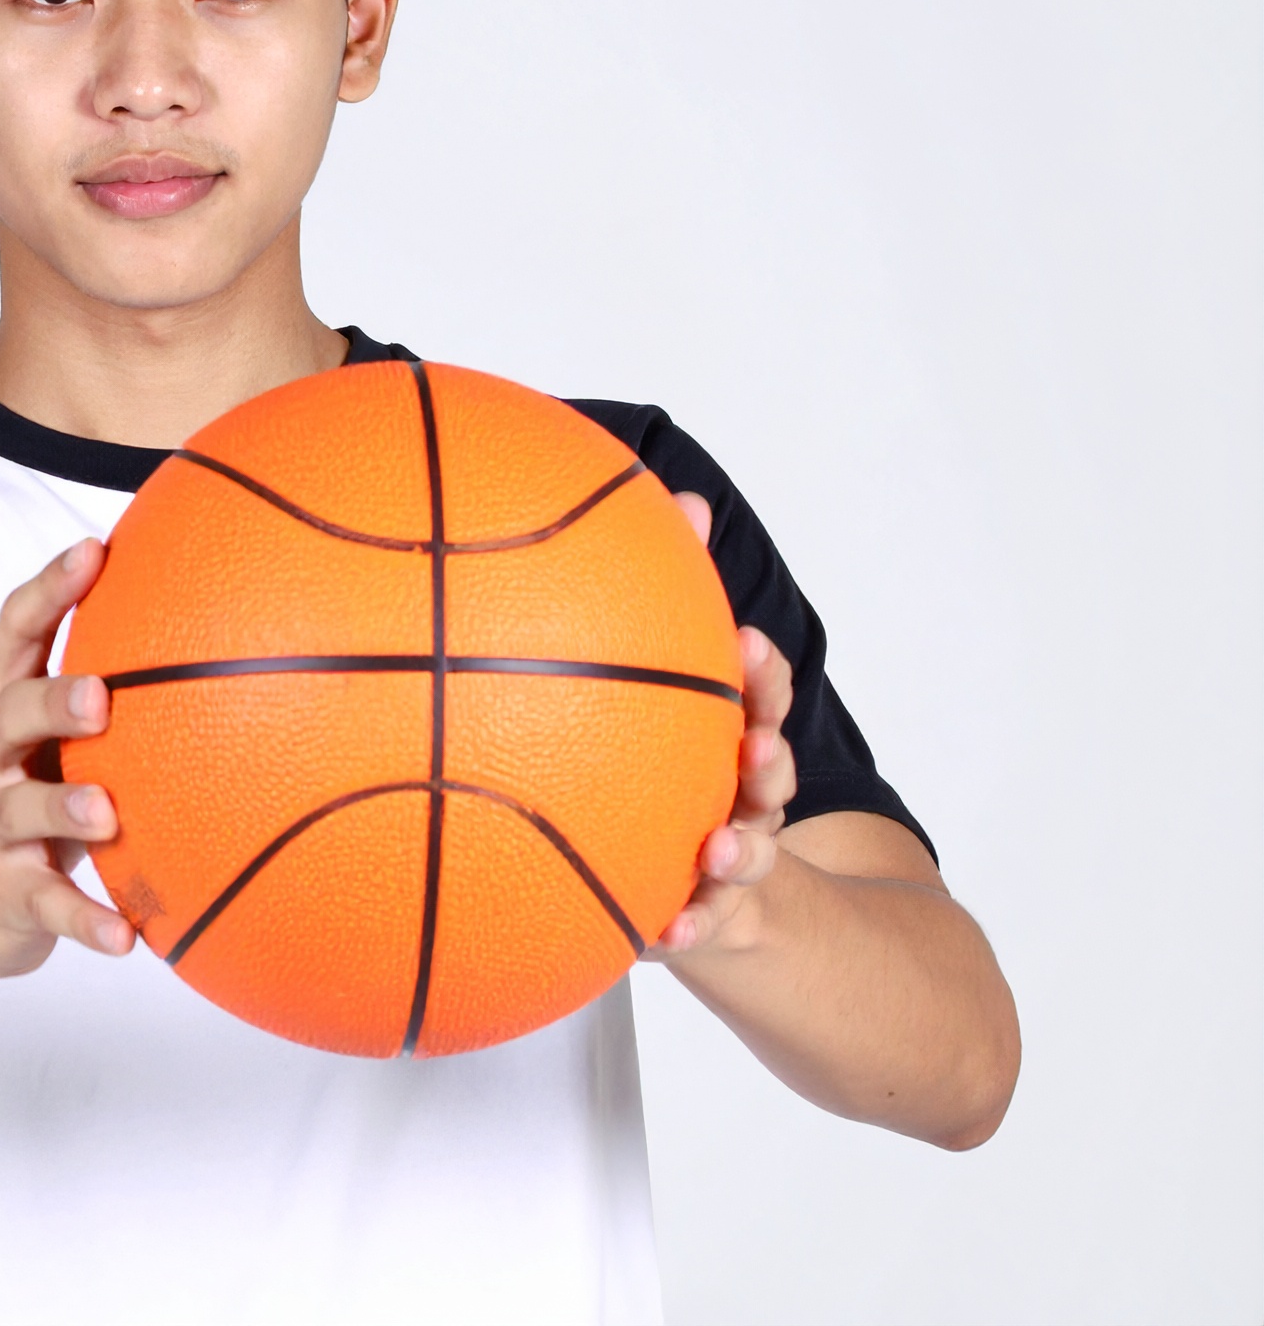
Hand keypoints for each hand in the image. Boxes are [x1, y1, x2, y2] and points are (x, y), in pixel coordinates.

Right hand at [0, 540, 136, 980]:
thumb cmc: (25, 795)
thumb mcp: (49, 738)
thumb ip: (104, 688)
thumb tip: (211, 623)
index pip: (13, 634)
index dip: (48, 591)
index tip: (92, 550)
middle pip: (6, 713)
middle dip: (50, 700)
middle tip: (100, 696)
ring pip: (18, 810)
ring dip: (62, 807)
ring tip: (106, 812)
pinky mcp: (3, 890)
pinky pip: (47, 904)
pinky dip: (85, 920)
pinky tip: (125, 938)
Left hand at [645, 492, 799, 959]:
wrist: (702, 883)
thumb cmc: (669, 770)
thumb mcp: (668, 705)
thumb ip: (664, 610)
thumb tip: (679, 500)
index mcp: (733, 737)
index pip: (761, 698)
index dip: (762, 674)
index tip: (748, 644)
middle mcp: (743, 797)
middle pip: (771, 772)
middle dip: (769, 757)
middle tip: (756, 744)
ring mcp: (732, 859)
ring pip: (751, 850)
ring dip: (743, 848)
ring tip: (722, 847)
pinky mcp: (707, 916)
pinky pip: (702, 926)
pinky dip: (689, 929)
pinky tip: (666, 935)